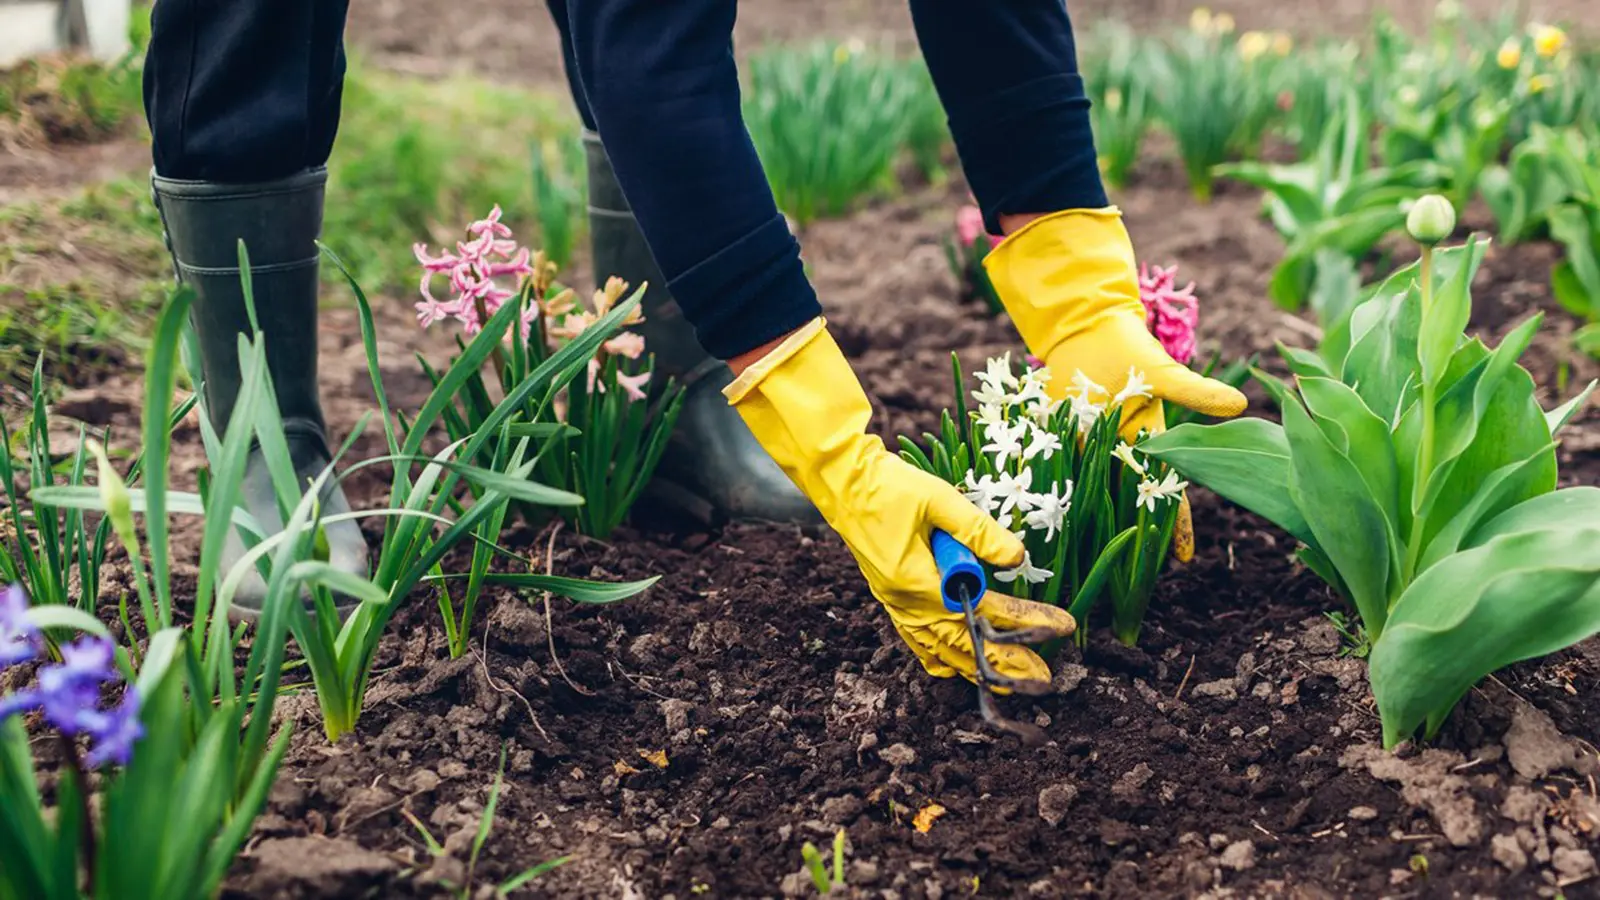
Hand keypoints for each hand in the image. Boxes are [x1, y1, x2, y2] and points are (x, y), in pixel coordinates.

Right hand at [724, 320, 1076, 682]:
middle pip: (963, 643)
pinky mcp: (889, 595)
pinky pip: (916, 638)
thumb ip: (978, 530)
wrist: (840, 481)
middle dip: (1005, 663)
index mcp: (917, 581)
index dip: (1025, 621)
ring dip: (974, 666)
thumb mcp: (939, 499)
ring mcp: (894, 602)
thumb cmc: (887, 485)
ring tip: (1007, 685)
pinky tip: (954, 667)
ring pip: (938, 649)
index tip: (1060, 627)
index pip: (983, 611)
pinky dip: (938, 656)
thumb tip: (1018, 556)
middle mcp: (904, 602)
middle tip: (1043, 680)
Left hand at [984, 208, 1247, 558]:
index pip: (1167, 492)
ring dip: (1088, 521)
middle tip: (1128, 575)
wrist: (1086, 329)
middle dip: (1130, 536)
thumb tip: (1240, 405)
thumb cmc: (1130, 349)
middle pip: (1127, 501)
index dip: (1176, 525)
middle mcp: (1119, 452)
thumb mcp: (1163, 373)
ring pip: (1093, 491)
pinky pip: (1056, 469)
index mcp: (1148, 442)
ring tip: (1083, 562)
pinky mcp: (1058, 438)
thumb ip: (1195, 392)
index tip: (1182, 559)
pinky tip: (1039, 519)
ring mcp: (1089, 447)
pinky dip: (1050, 490)